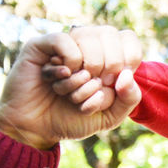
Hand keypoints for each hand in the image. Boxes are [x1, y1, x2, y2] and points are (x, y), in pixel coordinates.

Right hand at [0, 32, 141, 149]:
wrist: (37, 129)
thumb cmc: (73, 119)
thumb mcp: (110, 116)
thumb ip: (130, 98)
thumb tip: (126, 74)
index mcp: (106, 57)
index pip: (130, 39)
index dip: (130, 60)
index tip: (116, 84)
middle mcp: (86, 46)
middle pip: (112, 38)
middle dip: (107, 73)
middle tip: (94, 91)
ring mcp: (64, 44)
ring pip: (88, 42)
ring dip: (83, 78)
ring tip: (71, 94)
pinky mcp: (41, 45)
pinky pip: (65, 42)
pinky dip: (67, 66)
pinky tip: (60, 77)